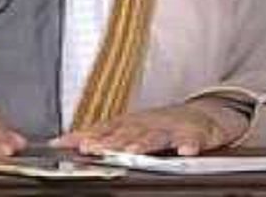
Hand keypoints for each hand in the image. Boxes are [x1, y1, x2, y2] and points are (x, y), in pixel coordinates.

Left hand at [50, 97, 250, 155]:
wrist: (204, 114)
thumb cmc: (162, 124)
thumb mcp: (129, 128)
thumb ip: (99, 135)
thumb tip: (61, 141)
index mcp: (131, 123)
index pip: (106, 129)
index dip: (90, 136)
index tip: (73, 143)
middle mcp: (148, 124)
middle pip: (128, 132)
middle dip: (111, 141)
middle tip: (95, 148)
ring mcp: (172, 129)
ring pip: (157, 136)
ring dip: (144, 143)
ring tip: (132, 151)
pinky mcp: (195, 135)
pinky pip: (193, 140)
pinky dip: (189, 145)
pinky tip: (185, 151)